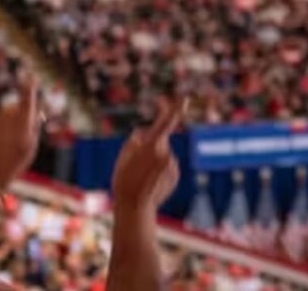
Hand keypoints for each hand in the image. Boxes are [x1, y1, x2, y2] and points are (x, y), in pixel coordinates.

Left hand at [0, 74, 42, 184]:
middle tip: (20, 134)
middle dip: (20, 115)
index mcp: (23, 120)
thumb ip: (35, 124)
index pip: (27, 97)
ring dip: (7, 122)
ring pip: (4, 113)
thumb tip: (35, 109)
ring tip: (6, 141)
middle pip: (17, 107)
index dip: (29, 87)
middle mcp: (8, 115)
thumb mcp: (32, 144)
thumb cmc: (16, 160)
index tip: (30, 78)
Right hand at [111, 100, 183, 220]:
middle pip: (158, 143)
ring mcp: (173, 166)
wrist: (135, 208)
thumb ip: (133, 142)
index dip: (175, 109)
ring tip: (140, 178)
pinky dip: (158, 172)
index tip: (185, 97)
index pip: (167, 122)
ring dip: (152, 162)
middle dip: (149, 147)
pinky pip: (166, 168)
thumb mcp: (122, 158)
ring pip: (161, 157)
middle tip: (135, 167)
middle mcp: (166, 153)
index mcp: (152, 145)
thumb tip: (141, 132)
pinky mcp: (175, 176)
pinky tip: (149, 183)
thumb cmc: (124, 182)